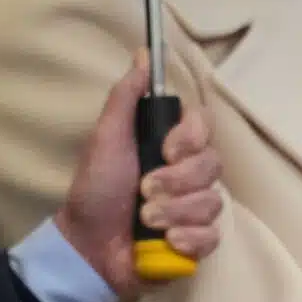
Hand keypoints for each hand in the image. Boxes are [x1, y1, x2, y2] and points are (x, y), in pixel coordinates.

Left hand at [55, 53, 222, 299]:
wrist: (88, 247)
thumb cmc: (95, 189)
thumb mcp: (106, 138)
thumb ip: (126, 97)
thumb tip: (143, 54)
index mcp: (170, 146)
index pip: (204, 127)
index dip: (191, 139)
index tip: (166, 150)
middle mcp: (188, 174)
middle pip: (213, 165)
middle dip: (176, 182)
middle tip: (143, 192)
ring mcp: (195, 209)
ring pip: (213, 202)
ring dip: (174, 213)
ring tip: (144, 221)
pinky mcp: (198, 243)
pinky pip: (212, 236)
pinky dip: (186, 240)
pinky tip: (164, 242)